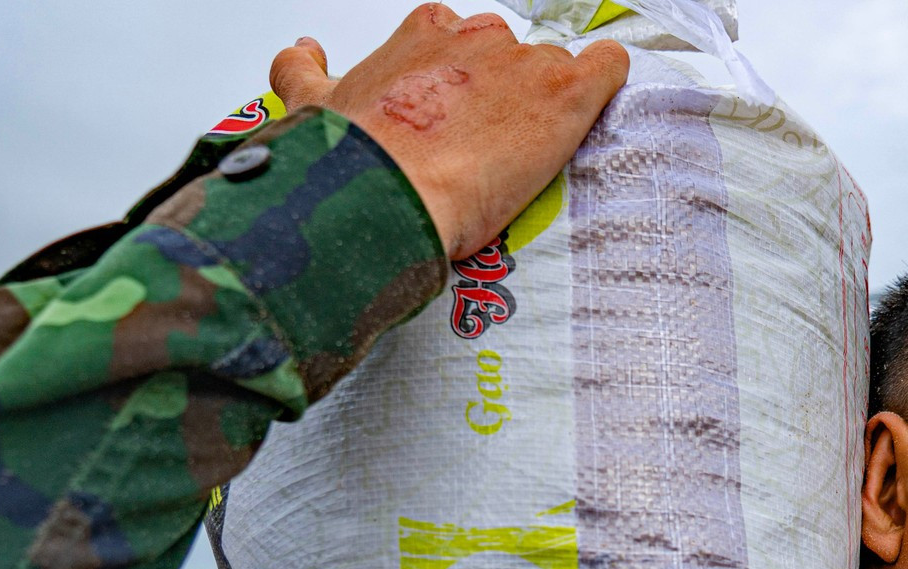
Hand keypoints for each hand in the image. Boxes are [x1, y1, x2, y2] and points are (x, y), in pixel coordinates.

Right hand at [269, 5, 628, 258]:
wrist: (385, 194)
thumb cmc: (354, 161)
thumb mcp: (312, 106)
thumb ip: (304, 73)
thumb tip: (299, 54)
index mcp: (423, 35)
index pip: (455, 37)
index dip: (462, 81)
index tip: (458, 116)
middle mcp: (476, 38)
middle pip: (509, 56)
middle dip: (506, 95)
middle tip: (492, 146)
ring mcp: (525, 62)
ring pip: (554, 69)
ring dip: (548, 106)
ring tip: (532, 155)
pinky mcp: (567, 90)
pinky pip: (608, 66)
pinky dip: (607, 83)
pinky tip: (594, 109)